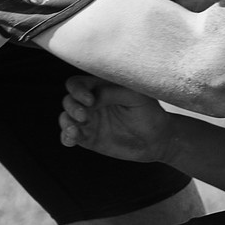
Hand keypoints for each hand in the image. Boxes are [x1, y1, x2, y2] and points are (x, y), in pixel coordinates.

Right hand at [60, 75, 174, 162]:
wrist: (158, 139)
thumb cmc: (149, 112)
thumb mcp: (136, 97)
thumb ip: (113, 92)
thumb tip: (91, 97)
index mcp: (101, 87)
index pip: (79, 84)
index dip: (78, 90)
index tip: (90, 100)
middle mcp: (92, 103)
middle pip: (69, 100)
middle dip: (72, 107)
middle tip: (84, 116)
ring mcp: (89, 121)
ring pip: (66, 118)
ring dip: (66, 122)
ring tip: (74, 130)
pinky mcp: (89, 138)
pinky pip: (71, 136)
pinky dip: (66, 137)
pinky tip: (71, 140)